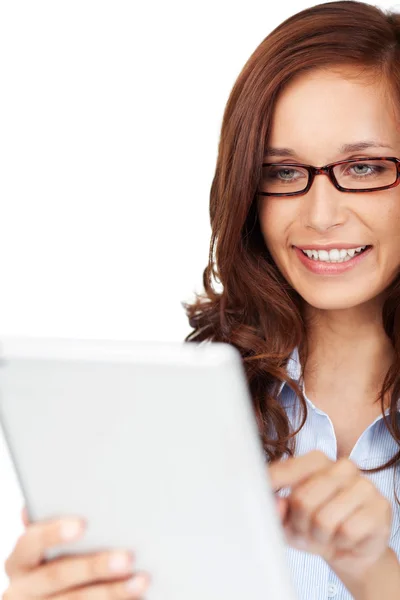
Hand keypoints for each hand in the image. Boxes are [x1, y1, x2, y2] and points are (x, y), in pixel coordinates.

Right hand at [3, 507, 149, 598]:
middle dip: (94, 566)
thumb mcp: (48, 544)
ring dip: (112, 591)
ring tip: (141, 580)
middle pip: (58, 575)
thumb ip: (53, 524)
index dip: (53, 533)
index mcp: (20, 560)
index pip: (31, 542)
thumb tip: (57, 495)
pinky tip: (136, 596)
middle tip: (127, 557)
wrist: (50, 597)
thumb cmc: (56, 559)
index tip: (82, 524)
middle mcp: (22, 588)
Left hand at [269, 450, 392, 582]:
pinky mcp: (380, 507)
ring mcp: (364, 484)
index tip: (258, 488)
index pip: (288, 468)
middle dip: (299, 524)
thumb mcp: (289, 522)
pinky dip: (341, 542)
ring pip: (324, 519)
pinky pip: (347, 531)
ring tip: (328, 534)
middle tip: (307, 529)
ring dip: (320, 537)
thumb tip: (276, 504)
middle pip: (302, 499)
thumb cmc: (316, 528)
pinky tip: (346, 538)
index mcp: (317, 461)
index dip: (271, 482)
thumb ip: (277, 511)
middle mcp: (342, 466)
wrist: (351, 551)